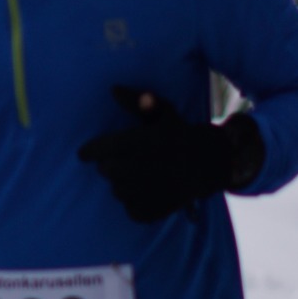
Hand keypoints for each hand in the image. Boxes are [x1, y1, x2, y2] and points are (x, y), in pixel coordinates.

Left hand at [77, 86, 263, 223]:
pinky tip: (142, 191)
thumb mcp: (164, 112)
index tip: (82, 154)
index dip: (92, 151)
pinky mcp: (161, 209)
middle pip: (110, 171)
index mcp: (153, 141)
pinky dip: (132, 202)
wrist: (215, 163)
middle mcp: (155, 166)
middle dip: (107, 166)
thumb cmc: (181, 134)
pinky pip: (131, 210)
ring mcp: (159, 191)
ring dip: (119, 184)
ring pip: (119, 191)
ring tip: (131, 176)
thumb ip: (139, 101)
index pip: (111, 147)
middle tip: (111, 163)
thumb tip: (113, 89)